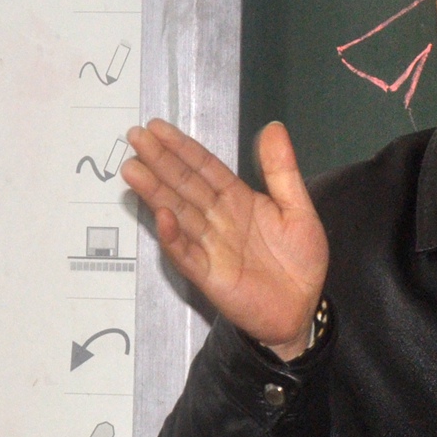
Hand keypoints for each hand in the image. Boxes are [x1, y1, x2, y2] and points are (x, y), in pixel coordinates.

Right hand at [122, 119, 327, 356]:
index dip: (182, 148)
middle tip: (135, 137)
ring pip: (179, 214)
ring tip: (134, 169)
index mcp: (238, 200)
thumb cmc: (299, 260)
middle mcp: (218, 219)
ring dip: (156, 192)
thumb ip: (282, 170)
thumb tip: (273, 126)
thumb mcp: (298, 208)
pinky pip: (187, 254)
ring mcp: (210, 246)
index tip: (158, 128)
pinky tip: (162, 217)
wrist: (301, 309)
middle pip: (185, 186)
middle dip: (160, 161)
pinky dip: (174, 237)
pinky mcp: (209, 275)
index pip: (205, 168)